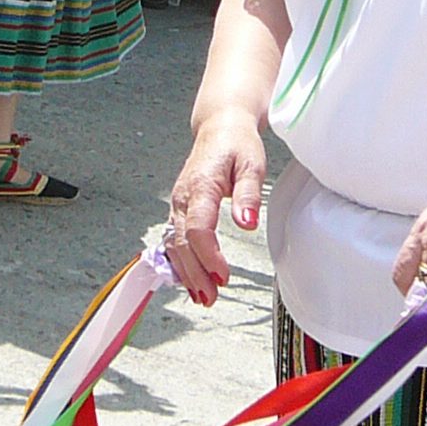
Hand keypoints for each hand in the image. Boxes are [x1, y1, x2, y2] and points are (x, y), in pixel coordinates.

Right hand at [162, 110, 268, 305]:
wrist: (220, 128)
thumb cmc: (237, 144)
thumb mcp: (252, 164)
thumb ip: (248, 194)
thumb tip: (247, 223)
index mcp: (200, 185)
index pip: (197, 229)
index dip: (208, 255)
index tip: (224, 274)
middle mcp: (182, 197)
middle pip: (182, 243)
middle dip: (195, 273)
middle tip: (211, 297)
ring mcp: (177, 204)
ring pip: (174, 245)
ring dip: (187, 273)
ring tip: (204, 297)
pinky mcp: (179, 209)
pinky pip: (173, 240)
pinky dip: (180, 263)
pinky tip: (191, 281)